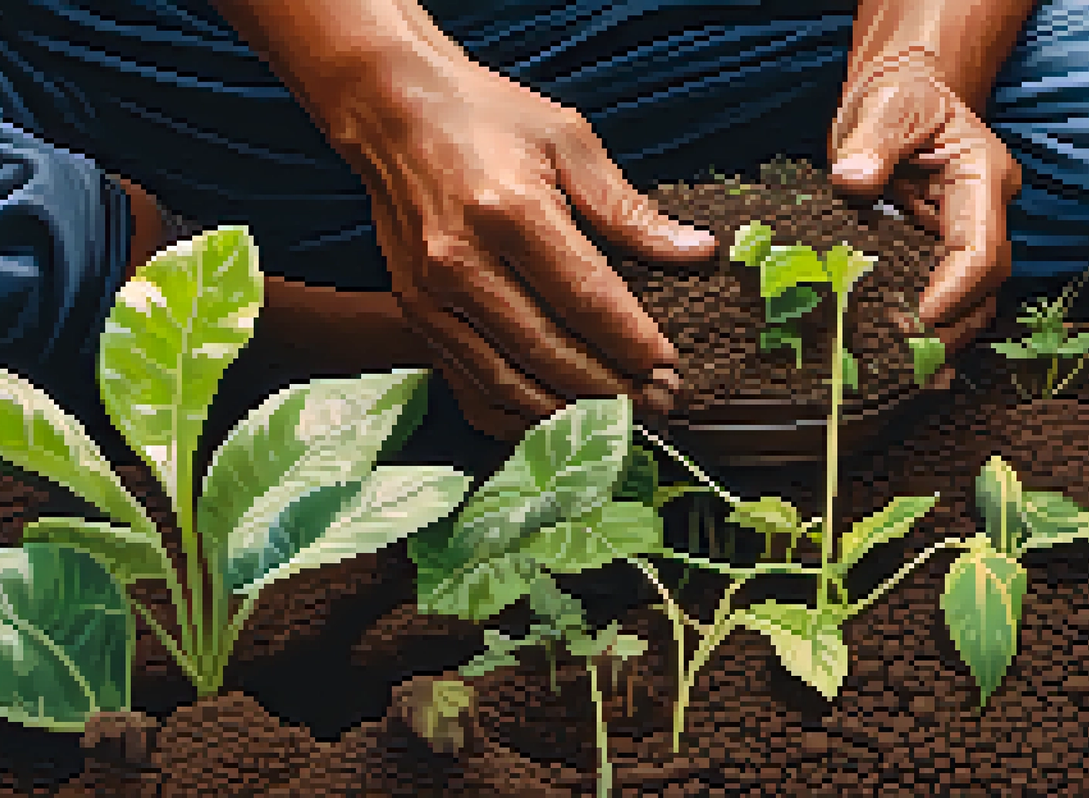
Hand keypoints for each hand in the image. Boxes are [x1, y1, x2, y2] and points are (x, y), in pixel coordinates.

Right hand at [327, 57, 717, 437]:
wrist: (392, 112)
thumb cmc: (486, 119)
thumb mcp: (568, 142)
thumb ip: (628, 209)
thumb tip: (696, 252)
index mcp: (510, 212)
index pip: (585, 300)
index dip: (632, 342)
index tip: (669, 366)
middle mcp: (462, 263)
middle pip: (549, 351)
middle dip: (611, 388)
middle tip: (659, 404)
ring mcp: (430, 297)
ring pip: (509, 382)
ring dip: (568, 412)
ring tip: (619, 420)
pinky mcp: (414, 316)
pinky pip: (470, 386)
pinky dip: (516, 415)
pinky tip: (557, 420)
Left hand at [828, 47, 1021, 357]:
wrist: (898, 99)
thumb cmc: (897, 99)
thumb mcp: (886, 106)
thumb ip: (873, 142)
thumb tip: (855, 180)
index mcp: (982, 178)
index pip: (980, 249)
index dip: (955, 290)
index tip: (920, 317)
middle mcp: (984, 215)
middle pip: (983, 287)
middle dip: (948, 325)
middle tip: (902, 352)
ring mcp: (963, 238)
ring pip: (970, 303)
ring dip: (938, 336)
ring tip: (898, 361)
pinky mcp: (938, 254)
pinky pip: (943, 299)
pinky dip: (925, 328)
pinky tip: (897, 354)